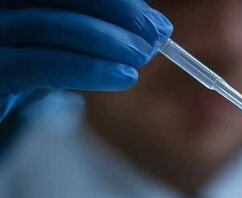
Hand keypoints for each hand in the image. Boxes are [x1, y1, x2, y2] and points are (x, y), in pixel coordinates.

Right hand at [0, 0, 172, 119]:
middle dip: (117, 13)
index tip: (154, 22)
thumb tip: (150, 27)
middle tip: (156, 36)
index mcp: (15, 0)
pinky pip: (40, 65)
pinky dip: (90, 69)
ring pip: (49, 26)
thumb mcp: (62, 45)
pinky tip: (123, 76)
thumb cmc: (26, 76)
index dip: (116, 1)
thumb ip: (93, 29)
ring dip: (108, 40)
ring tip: (142, 56)